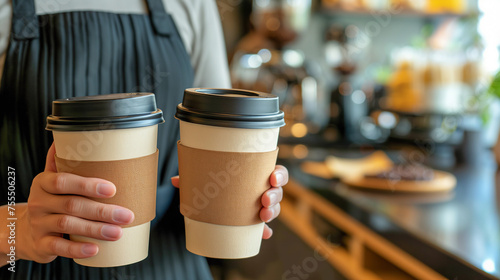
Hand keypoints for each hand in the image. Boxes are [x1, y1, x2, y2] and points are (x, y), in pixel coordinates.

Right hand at [14, 143, 133, 262]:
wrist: (24, 231)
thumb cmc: (50, 201)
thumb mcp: (52, 181)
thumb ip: (64, 162)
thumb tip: (76, 133)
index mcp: (44, 183)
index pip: (63, 181)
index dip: (87, 185)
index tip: (112, 189)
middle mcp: (39, 202)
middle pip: (72, 205)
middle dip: (102, 211)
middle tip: (126, 215)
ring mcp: (39, 224)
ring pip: (68, 225)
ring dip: (96, 229)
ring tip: (118, 232)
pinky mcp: (41, 245)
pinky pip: (59, 247)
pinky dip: (77, 250)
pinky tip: (95, 249)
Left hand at [171, 165, 287, 239]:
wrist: (213, 198)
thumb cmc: (215, 183)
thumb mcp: (206, 178)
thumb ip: (193, 177)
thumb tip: (175, 180)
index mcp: (256, 174)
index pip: (276, 172)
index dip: (279, 175)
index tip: (272, 178)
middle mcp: (262, 189)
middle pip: (278, 191)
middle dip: (274, 196)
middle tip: (264, 200)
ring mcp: (261, 206)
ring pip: (275, 208)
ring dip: (272, 212)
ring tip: (263, 216)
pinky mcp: (255, 221)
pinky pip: (264, 227)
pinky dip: (265, 231)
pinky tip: (264, 234)